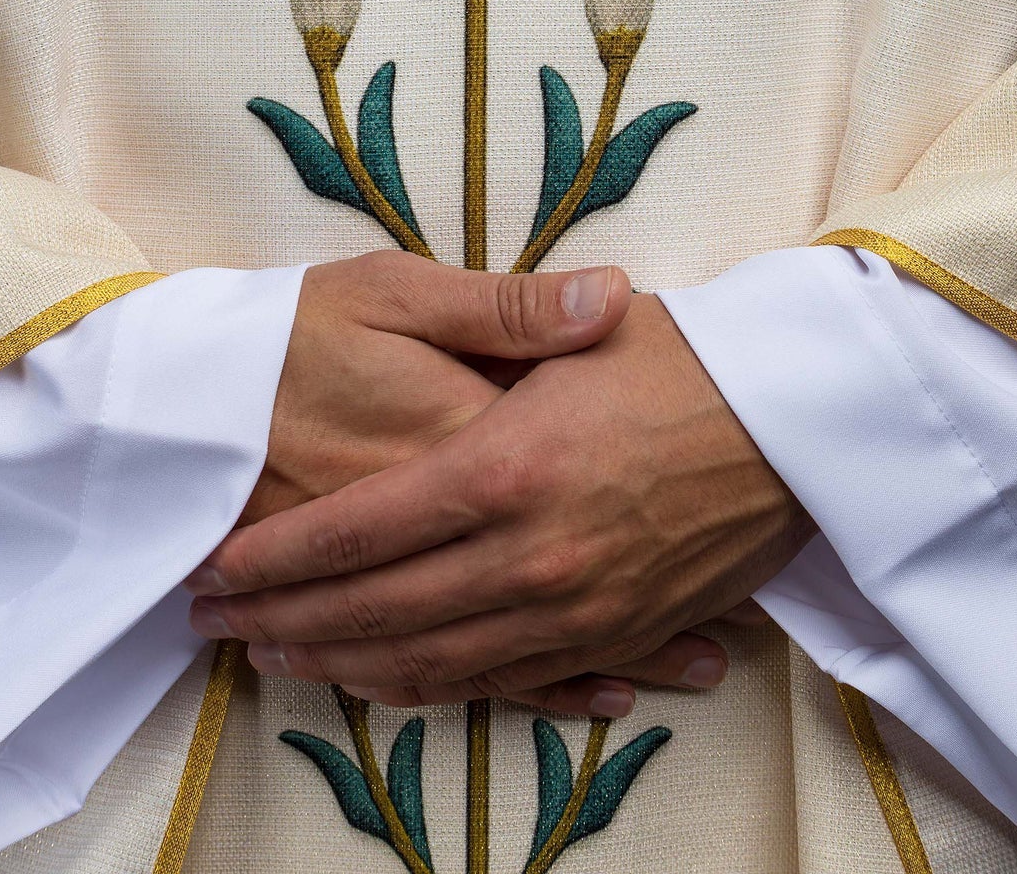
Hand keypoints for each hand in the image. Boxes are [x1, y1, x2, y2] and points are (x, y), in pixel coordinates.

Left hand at [187, 294, 810, 716]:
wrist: (798, 423)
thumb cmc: (681, 356)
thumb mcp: (576, 329)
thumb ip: (493, 335)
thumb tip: (410, 346)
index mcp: (499, 468)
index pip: (356, 533)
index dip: (277, 559)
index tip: (219, 567)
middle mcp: (525, 555)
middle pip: (375, 612)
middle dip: (285, 622)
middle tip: (221, 622)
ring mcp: (570, 609)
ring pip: (431, 662)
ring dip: (344, 666)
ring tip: (282, 660)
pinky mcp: (611, 633)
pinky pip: (504, 682)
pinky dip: (434, 687)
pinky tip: (393, 683)